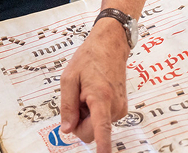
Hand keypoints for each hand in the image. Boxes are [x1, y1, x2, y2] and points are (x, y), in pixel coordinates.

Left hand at [59, 17, 130, 152]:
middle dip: (79, 122)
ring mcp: (120, 109)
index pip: (102, 129)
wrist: (110, 45)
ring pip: (95, 126)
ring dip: (87, 115)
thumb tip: (66, 129)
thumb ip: (67, 106)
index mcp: (101, 98)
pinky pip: (102, 120)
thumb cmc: (89, 58)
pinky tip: (93, 95)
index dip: (103, 146)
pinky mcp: (121, 109)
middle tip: (76, 99)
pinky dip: (94, 112)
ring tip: (86, 92)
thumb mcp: (69, 79)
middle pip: (90, 132)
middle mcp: (114, 107)